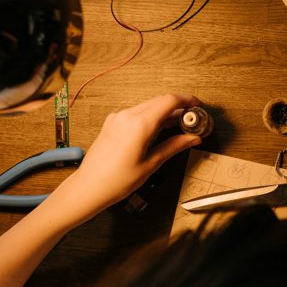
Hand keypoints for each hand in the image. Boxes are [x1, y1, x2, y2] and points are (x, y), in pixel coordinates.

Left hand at [57, 93, 203, 223]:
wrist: (89, 187)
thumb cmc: (118, 181)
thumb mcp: (151, 164)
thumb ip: (174, 146)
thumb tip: (193, 138)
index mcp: (140, 124)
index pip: (169, 101)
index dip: (187, 100)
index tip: (198, 106)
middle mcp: (128, 115)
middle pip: (159, 101)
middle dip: (178, 107)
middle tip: (192, 119)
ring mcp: (118, 117)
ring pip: (148, 106)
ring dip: (164, 112)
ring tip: (178, 126)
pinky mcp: (112, 123)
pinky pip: (136, 113)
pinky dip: (150, 116)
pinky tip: (158, 130)